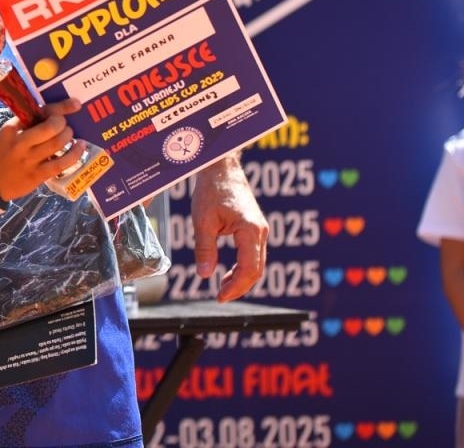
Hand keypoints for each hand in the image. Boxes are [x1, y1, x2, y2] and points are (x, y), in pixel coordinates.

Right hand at [0, 99, 81, 200]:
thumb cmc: (2, 152)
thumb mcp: (8, 134)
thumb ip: (26, 124)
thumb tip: (54, 113)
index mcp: (11, 129)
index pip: (37, 113)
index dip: (59, 108)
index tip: (75, 103)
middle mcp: (20, 144)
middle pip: (49, 128)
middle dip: (62, 123)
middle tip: (64, 124)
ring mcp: (29, 161)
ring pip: (57, 144)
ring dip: (68, 136)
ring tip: (70, 135)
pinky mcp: (37, 176)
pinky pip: (60, 164)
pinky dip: (74, 154)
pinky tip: (80, 148)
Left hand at [192, 155, 268, 301]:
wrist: (222, 167)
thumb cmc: (212, 189)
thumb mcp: (202, 221)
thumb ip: (204, 249)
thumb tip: (204, 275)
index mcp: (250, 230)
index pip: (250, 269)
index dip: (236, 287)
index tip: (219, 296)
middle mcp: (260, 231)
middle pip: (257, 270)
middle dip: (240, 287)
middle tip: (220, 296)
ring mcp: (260, 229)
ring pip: (257, 263)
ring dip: (242, 278)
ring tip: (222, 287)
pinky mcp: (256, 227)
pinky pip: (254, 254)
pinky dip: (243, 267)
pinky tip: (228, 273)